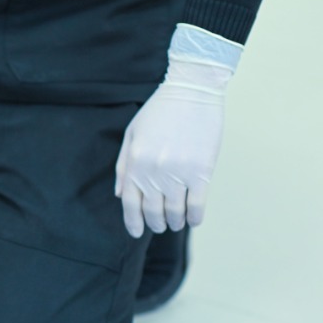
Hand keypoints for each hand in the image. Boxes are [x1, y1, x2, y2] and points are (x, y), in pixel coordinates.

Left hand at [115, 57, 231, 237]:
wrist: (192, 90)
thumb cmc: (159, 112)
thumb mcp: (132, 136)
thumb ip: (124, 167)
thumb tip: (120, 195)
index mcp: (135, 165)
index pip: (130, 205)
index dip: (133, 223)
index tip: (137, 232)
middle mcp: (154, 173)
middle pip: (153, 211)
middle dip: (156, 223)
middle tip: (160, 226)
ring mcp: (178, 174)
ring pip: (175, 211)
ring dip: (175, 222)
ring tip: (176, 223)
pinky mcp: (202, 171)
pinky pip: (197, 204)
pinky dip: (194, 217)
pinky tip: (193, 220)